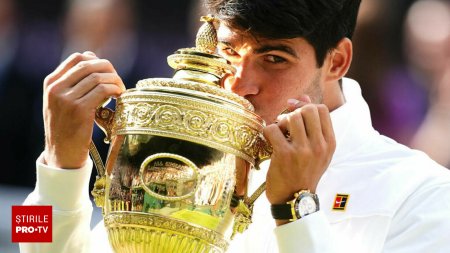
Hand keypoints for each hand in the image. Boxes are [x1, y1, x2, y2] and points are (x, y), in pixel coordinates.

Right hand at [43, 52, 125, 168]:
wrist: (61, 155)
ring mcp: (67, 98)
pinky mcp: (79, 109)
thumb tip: (94, 60)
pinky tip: (118, 97)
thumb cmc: (67, 128)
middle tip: (118, 81)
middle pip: (89, 64)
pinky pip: (103, 90)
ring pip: (98, 77)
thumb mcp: (62, 102)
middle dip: (109, 70)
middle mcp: (56, 88)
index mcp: (51, 83)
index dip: (98, 61)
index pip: (77, 58)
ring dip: (115, 81)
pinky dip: (114, 90)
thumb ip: (73, 83)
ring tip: (120, 90)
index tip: (108, 72)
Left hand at [263, 96, 335, 206]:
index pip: (321, 109)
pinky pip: (273, 129)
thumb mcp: (316, 151)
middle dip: (293, 112)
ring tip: (279, 133)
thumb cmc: (304, 172)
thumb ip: (312, 124)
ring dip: (280, 121)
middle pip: (307, 109)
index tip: (294, 112)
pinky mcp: (284, 155)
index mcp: (330, 143)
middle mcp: (319, 146)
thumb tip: (303, 97)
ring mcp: (302, 151)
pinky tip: (269, 141)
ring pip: (291, 117)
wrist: (294, 200)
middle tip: (285, 123)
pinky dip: (267, 131)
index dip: (305, 105)